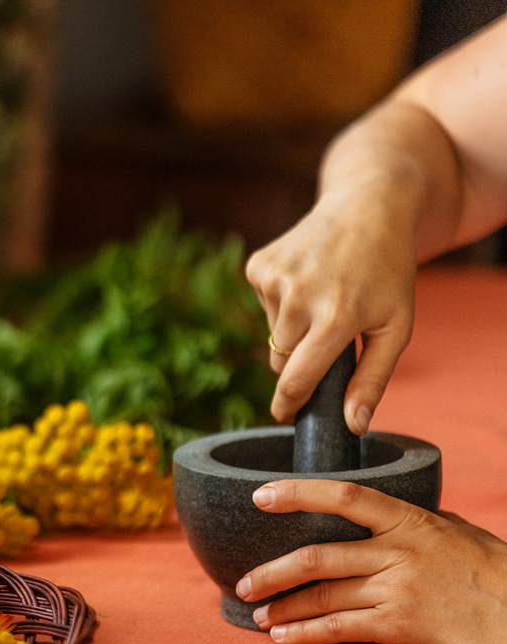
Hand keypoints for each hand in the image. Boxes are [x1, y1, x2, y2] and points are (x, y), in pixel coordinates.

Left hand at [235, 480, 506, 643]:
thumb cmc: (490, 567)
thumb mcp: (452, 528)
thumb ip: (410, 519)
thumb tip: (376, 510)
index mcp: (407, 519)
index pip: (343, 495)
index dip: (298, 493)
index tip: (260, 496)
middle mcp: (396, 552)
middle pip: (317, 557)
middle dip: (272, 572)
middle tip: (242, 583)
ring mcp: (396, 589)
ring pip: (323, 595)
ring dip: (284, 607)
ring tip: (257, 613)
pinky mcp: (399, 624)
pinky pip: (341, 629)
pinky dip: (307, 633)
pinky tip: (284, 636)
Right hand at [245, 177, 417, 433]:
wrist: (367, 207)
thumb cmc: (387, 272)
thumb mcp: (396, 327)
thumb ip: (373, 380)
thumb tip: (352, 426)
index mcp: (336, 317)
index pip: (296, 379)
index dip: (289, 405)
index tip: (286, 417)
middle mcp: (298, 297)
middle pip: (282, 360)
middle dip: (302, 358)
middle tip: (332, 329)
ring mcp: (274, 279)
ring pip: (273, 334)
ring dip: (294, 328)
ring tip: (323, 294)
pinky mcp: (258, 266)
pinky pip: (263, 307)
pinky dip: (282, 303)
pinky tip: (306, 279)